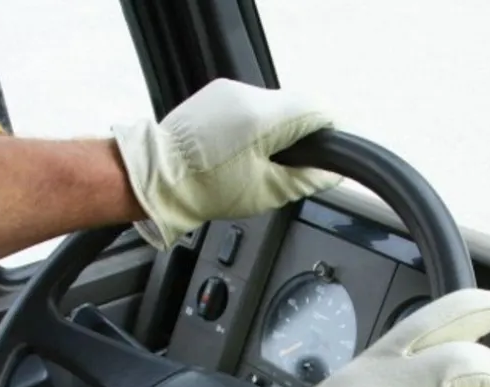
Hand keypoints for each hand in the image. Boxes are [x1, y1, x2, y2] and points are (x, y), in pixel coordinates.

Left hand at [113, 78, 338, 250]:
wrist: (157, 179)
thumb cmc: (205, 190)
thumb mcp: (265, 193)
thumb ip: (305, 179)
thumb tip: (331, 174)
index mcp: (264, 118)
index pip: (318, 112)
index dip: (329, 134)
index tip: (325, 156)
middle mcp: (247, 95)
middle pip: (295, 109)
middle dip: (296, 137)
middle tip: (281, 168)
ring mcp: (229, 91)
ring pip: (272, 108)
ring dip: (272, 132)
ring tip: (252, 162)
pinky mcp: (215, 94)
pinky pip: (247, 107)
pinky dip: (250, 126)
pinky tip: (235, 150)